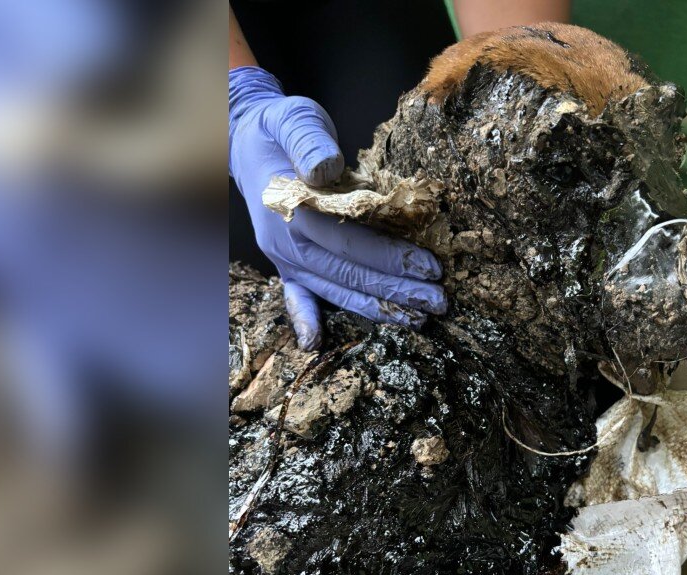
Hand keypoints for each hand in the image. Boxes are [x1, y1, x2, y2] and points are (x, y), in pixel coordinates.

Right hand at [228, 66, 445, 349]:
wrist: (246, 139)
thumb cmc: (281, 128)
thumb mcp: (294, 120)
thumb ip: (309, 142)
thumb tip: (328, 169)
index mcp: (290, 208)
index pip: (348, 240)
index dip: (389, 256)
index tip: (430, 267)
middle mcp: (284, 241)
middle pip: (348, 274)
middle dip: (397, 291)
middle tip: (440, 302)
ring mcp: (283, 257)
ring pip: (335, 290)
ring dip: (376, 308)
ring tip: (418, 319)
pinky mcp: (286, 263)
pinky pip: (296, 296)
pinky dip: (305, 319)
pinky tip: (315, 344)